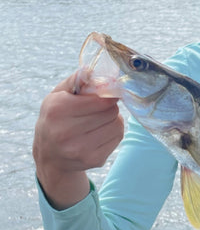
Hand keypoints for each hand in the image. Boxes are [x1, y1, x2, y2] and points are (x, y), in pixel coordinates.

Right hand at [33, 72, 123, 208]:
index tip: (104, 94)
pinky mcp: (94, 160)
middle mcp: (66, 132)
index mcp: (57, 110)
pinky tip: (100, 133)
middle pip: (111, 111)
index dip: (106, 94)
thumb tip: (92, 70)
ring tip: (99, 121)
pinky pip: (118, 138)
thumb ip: (76, 80)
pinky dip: (113, 132)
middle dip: (108, 107)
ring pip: (118, 124)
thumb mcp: (58, 95)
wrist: (50, 156)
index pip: (100, 99)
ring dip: (113, 119)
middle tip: (98, 109)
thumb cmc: (56, 119)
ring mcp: (81, 149)